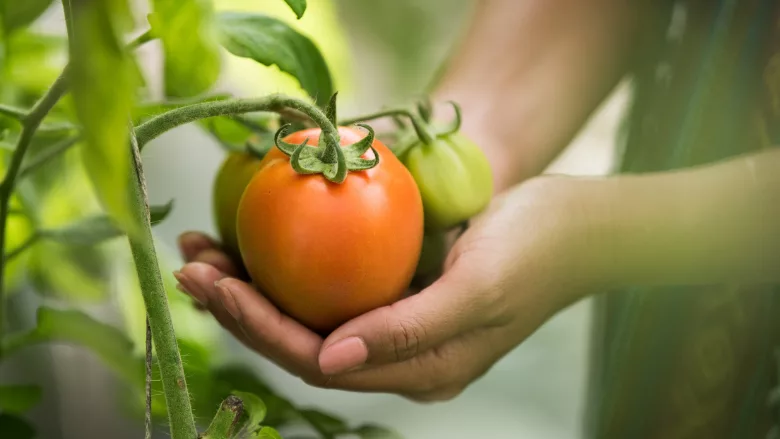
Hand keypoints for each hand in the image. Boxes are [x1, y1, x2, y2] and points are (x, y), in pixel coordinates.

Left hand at [174, 177, 592, 401]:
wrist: (577, 224)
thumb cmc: (535, 250)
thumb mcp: (476, 288)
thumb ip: (408, 331)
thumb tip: (329, 360)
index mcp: (419, 370)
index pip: (321, 359)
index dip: (262, 327)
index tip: (216, 287)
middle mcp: (400, 356)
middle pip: (304, 340)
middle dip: (242, 308)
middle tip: (191, 266)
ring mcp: (398, 324)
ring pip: (310, 314)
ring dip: (256, 286)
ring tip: (205, 254)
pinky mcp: (399, 291)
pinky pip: (331, 286)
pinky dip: (289, 266)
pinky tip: (256, 242)